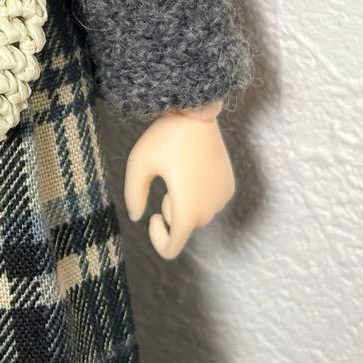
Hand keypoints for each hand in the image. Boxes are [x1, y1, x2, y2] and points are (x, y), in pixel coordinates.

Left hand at [123, 100, 234, 259]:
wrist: (195, 114)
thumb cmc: (164, 138)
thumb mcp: (138, 164)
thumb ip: (133, 194)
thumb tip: (138, 216)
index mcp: (186, 210)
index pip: (172, 248)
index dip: (158, 238)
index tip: (151, 216)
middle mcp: (209, 210)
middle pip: (185, 228)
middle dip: (171, 212)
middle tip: (164, 181)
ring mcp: (222, 198)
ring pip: (199, 215)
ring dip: (185, 203)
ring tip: (177, 172)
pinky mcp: (229, 185)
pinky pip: (211, 202)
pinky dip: (200, 194)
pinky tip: (191, 169)